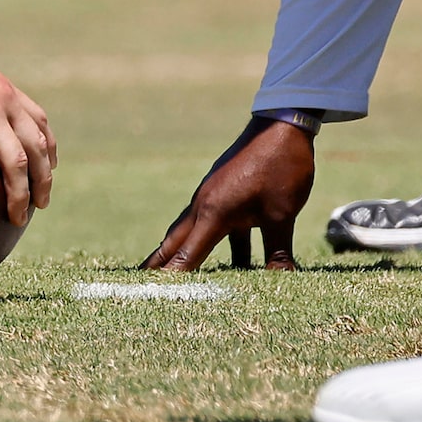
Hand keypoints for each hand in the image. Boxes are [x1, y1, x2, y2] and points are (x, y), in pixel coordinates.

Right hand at [0, 35, 56, 223]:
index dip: (48, 151)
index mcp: (6, 92)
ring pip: (17, 160)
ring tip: (17, 217)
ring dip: (21, 193)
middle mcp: (6, 102)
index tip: (48, 171)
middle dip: (42, 181)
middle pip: (37, 149)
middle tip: (40, 205)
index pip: (40, 124)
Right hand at [141, 116, 311, 269]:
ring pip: (190, 231)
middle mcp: (204, 205)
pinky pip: (211, 223)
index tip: (155, 296)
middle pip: (175, 241)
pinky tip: (232, 261)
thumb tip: (284, 282)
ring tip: (166, 270)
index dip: (173, 277)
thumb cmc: (280, 169)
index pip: (188, 255)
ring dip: (179, 251)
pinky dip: (210, 241)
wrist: (281, 126)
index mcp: (214, 213)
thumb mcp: (281, 215)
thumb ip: (277, 252)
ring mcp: (212, 196)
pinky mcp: (224, 191)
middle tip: (138, 283)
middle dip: (159, 264)